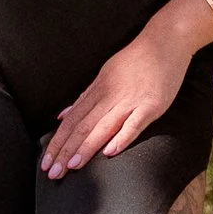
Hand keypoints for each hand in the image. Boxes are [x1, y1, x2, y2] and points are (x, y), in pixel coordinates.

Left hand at [41, 8, 196, 176]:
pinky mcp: (151, 105)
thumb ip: (84, 97)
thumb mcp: (105, 74)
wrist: (166, 40)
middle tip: (52, 173)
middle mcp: (110, 96)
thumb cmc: (135, 59)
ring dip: (86, 147)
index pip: (71, 120)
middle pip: (82, 126)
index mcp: (98, 90)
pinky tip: (110, 152)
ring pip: (103, 127)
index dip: (58, 142)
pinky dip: (121, 137)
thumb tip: (61, 115)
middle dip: (65, 151)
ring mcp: (131, 101)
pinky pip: (134, 124)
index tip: (46, 162)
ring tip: (72, 166)